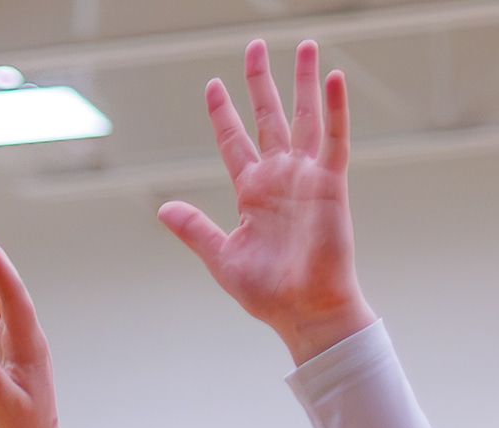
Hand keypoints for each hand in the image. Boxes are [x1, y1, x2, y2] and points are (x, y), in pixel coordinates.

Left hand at [158, 39, 376, 364]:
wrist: (305, 311)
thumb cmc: (268, 293)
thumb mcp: (222, 258)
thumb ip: (195, 229)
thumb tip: (163, 208)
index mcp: (251, 194)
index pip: (234, 142)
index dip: (223, 114)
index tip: (213, 86)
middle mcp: (279, 178)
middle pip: (268, 118)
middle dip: (261, 83)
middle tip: (254, 47)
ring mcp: (306, 178)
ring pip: (304, 118)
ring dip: (304, 82)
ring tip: (306, 45)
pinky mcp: (331, 185)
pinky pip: (334, 138)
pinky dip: (335, 108)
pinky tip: (333, 77)